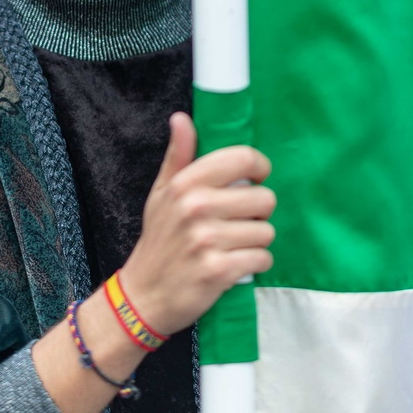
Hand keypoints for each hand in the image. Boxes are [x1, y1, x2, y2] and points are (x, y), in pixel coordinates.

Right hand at [120, 112, 275, 336]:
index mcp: (185, 183)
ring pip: (266, 232)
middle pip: (264, 198)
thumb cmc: (159, 241)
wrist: (145, 294)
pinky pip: (262, 259)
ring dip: (256, 242)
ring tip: (234, 245)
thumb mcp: (161, 194)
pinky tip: (236, 265)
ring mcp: (208, 240)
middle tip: (238, 222)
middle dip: (258, 213)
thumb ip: (178, 156)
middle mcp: (196, 207)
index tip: (253, 181)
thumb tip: (181, 118)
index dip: (259, 169)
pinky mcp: (219, 270)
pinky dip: (255, 264)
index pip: (243, 159)